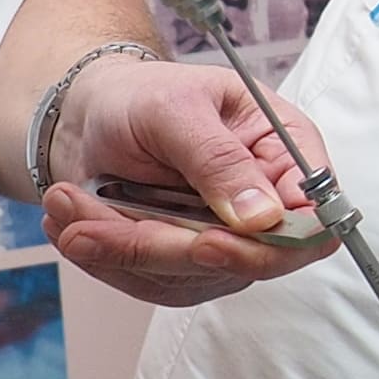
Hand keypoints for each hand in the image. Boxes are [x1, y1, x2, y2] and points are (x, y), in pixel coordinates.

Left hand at [40, 56, 326, 309]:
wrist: (89, 117)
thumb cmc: (141, 96)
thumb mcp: (177, 108)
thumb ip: (219, 159)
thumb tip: (263, 217)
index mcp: (284, 153)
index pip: (312, 220)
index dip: (274, 243)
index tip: (210, 241)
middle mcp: (264, 205)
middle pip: (244, 260)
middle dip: (164, 245)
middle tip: (103, 223)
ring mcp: (226, 241)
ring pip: (188, 277)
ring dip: (120, 247)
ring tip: (66, 204)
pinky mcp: (182, 265)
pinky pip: (149, 282)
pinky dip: (103, 255)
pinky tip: (70, 221)